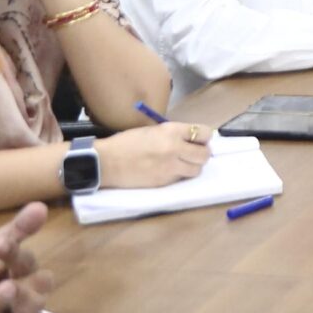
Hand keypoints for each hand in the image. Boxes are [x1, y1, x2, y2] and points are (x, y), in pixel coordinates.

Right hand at [94, 121, 212, 188]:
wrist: (106, 162)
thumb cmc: (127, 142)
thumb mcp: (153, 130)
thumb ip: (174, 134)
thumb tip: (191, 139)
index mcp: (172, 131)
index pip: (204, 133)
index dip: (203, 137)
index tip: (199, 140)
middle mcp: (175, 149)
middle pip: (205, 154)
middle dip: (202, 153)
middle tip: (193, 153)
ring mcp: (171, 167)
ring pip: (197, 169)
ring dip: (193, 166)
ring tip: (183, 163)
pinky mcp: (165, 182)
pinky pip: (181, 178)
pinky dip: (179, 175)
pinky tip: (169, 170)